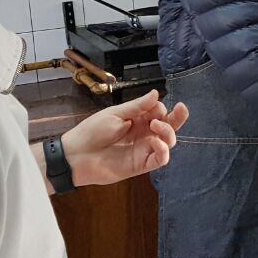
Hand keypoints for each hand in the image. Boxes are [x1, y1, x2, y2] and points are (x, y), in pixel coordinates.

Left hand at [62, 90, 189, 187]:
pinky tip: (155, 142)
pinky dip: (163, 150)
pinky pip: (160, 159)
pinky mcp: (142, 164)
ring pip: (168, 141)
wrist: (76, 155)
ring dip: (168, 131)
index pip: (159, 111)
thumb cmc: (92, 131)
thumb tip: (157, 93)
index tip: (154, 105)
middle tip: (181, 109)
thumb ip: (137, 106)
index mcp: (138, 120)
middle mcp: (144, 133)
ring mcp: (144, 149)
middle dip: (178, 117)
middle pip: (169, 126)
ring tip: (155, 125)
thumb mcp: (115, 114)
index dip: (160, 107)